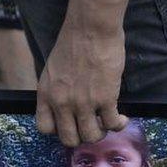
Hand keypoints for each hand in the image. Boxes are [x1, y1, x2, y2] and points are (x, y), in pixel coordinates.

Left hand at [36, 12, 128, 146]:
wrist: (91, 27)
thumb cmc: (75, 41)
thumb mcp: (53, 68)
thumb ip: (56, 89)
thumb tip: (67, 104)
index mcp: (46, 93)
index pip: (45, 128)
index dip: (59, 130)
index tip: (70, 123)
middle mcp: (62, 102)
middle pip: (69, 139)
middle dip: (82, 136)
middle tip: (92, 126)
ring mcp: (83, 102)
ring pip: (91, 136)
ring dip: (101, 132)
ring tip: (108, 122)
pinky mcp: (105, 98)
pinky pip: (112, 124)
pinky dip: (119, 124)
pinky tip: (122, 118)